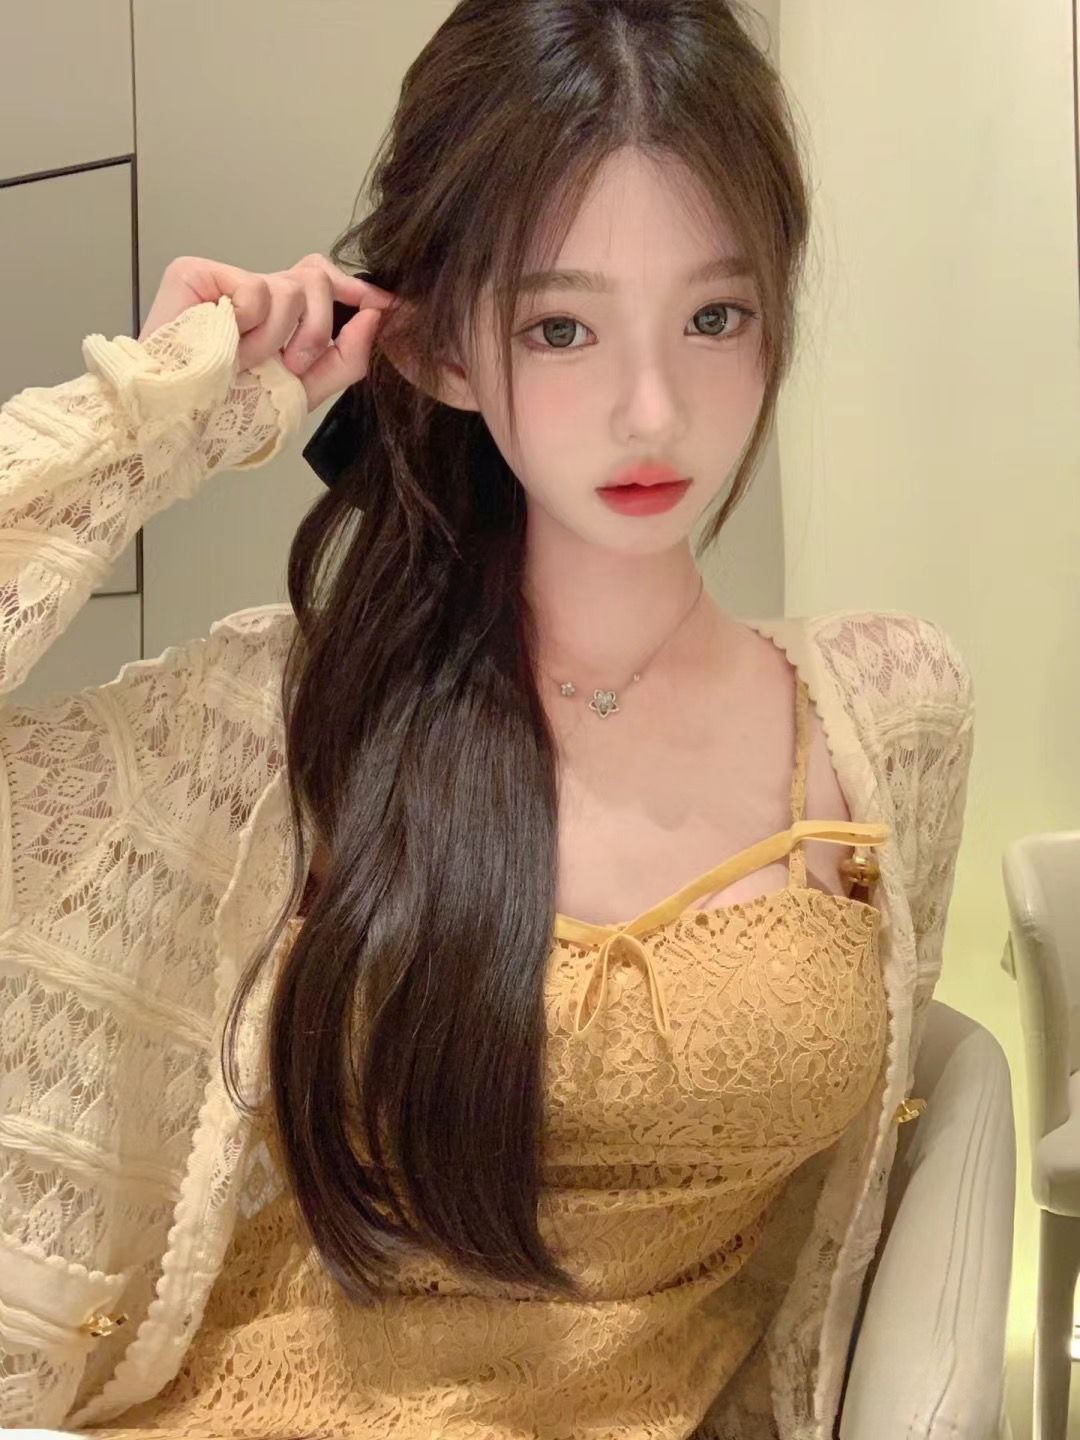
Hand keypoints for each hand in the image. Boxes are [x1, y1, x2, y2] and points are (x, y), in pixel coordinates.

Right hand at [138, 252, 399, 412]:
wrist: (181, 424)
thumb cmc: (231, 412)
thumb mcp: (304, 392)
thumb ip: (346, 358)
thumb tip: (375, 316)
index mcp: (286, 320)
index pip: (331, 287)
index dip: (362, 293)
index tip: (390, 308)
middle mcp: (262, 296)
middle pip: (318, 275)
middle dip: (319, 325)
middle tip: (295, 362)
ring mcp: (230, 281)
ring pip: (289, 285)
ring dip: (277, 338)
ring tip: (246, 362)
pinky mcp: (198, 272)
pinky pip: (254, 287)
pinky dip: (248, 325)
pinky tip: (226, 342)